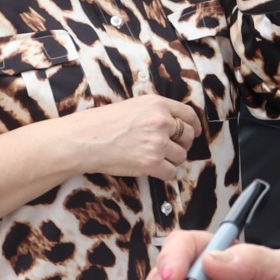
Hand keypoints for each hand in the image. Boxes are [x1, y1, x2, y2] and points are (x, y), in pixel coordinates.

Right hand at [65, 94, 200, 181]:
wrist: (86, 140)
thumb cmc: (103, 123)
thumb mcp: (134, 106)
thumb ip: (156, 112)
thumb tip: (174, 124)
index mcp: (158, 104)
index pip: (189, 115)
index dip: (194, 126)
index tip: (193, 132)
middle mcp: (161, 121)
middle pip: (188, 136)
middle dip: (182, 144)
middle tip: (170, 149)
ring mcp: (157, 143)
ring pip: (181, 156)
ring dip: (172, 160)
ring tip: (156, 159)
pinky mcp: (152, 163)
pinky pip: (171, 173)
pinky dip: (165, 174)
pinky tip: (154, 170)